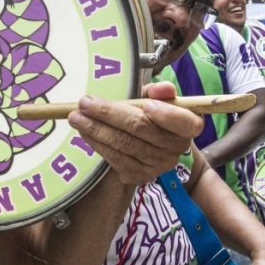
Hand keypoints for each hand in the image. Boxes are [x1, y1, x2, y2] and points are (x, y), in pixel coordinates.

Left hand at [67, 81, 203, 184]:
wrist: (154, 146)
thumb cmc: (155, 116)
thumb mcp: (158, 99)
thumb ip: (158, 91)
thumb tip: (160, 88)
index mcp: (189, 126)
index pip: (183, 122)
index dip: (166, 114)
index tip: (146, 104)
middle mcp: (176, 149)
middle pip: (142, 130)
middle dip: (110, 114)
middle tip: (85, 103)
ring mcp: (158, 166)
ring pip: (124, 146)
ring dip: (97, 130)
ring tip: (76, 117)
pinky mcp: (140, 176)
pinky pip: (116, 160)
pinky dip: (98, 144)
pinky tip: (85, 132)